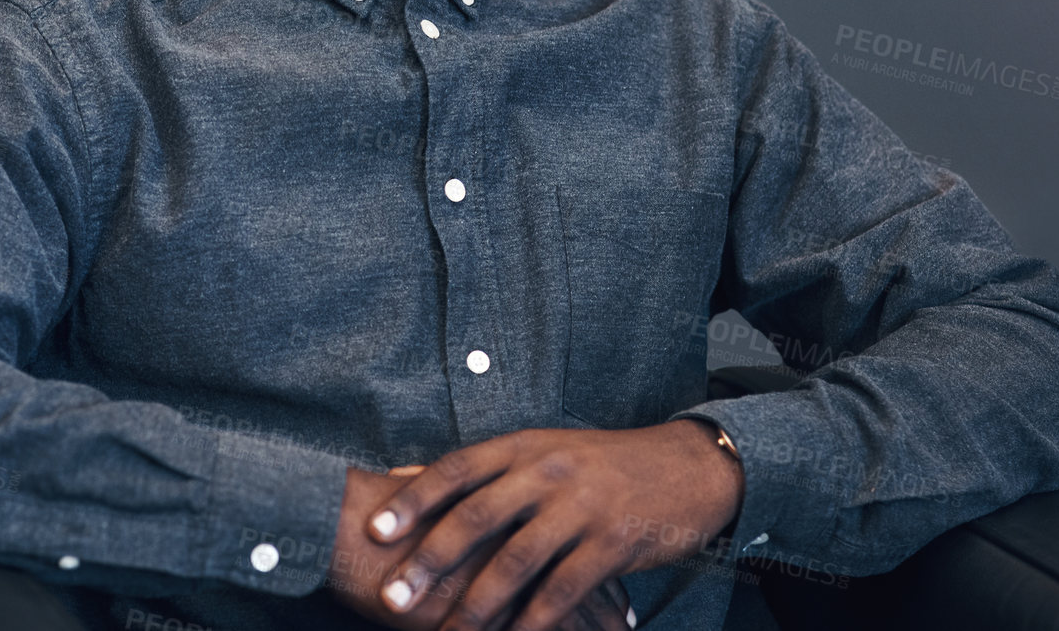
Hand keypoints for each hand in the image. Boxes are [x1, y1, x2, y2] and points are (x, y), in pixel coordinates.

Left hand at [363, 420, 744, 630]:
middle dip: (430, 561)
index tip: (373, 531)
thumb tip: (406, 476)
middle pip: (477, 516)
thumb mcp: (542, 449)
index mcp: (524, 446)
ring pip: (517, 560)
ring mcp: (581, 507)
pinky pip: (564, 589)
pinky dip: (535, 621)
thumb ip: (482, 467)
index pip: (457, 469)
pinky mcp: (612, 543)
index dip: (413, 499)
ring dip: (476, 604)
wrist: (686, 466)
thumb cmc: (602, 463)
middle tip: (393, 597)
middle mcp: (547, 471)